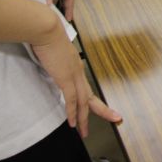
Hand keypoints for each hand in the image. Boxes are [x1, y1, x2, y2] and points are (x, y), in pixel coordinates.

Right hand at [31, 21, 122, 137]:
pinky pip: (72, 100)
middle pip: (92, 96)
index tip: (99, 105)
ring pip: (84, 101)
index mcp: (76, 65)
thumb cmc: (47, 36)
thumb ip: (56, 59)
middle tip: (115, 119)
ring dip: (84, 118)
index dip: (93, 98)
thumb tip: (52, 62)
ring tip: (84, 132)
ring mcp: (73, 75)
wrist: (46, 29)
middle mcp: (78, 71)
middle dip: (103, 110)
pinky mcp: (65, 78)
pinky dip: (73, 113)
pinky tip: (73, 123)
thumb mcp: (54, 51)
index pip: (86, 86)